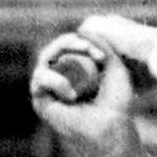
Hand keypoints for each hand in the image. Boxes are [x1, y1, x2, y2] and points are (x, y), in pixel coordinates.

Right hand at [30, 27, 148, 156]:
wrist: (112, 127)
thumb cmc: (117, 101)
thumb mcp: (113, 66)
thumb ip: (101, 44)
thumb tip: (83, 29)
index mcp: (75, 68)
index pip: (67, 45)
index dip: (80, 42)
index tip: (100, 53)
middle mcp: (60, 76)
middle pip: (54, 48)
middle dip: (69, 43)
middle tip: (87, 48)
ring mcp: (49, 88)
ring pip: (44, 59)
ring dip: (62, 57)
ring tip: (82, 71)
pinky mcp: (40, 100)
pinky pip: (39, 78)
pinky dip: (55, 80)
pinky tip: (70, 94)